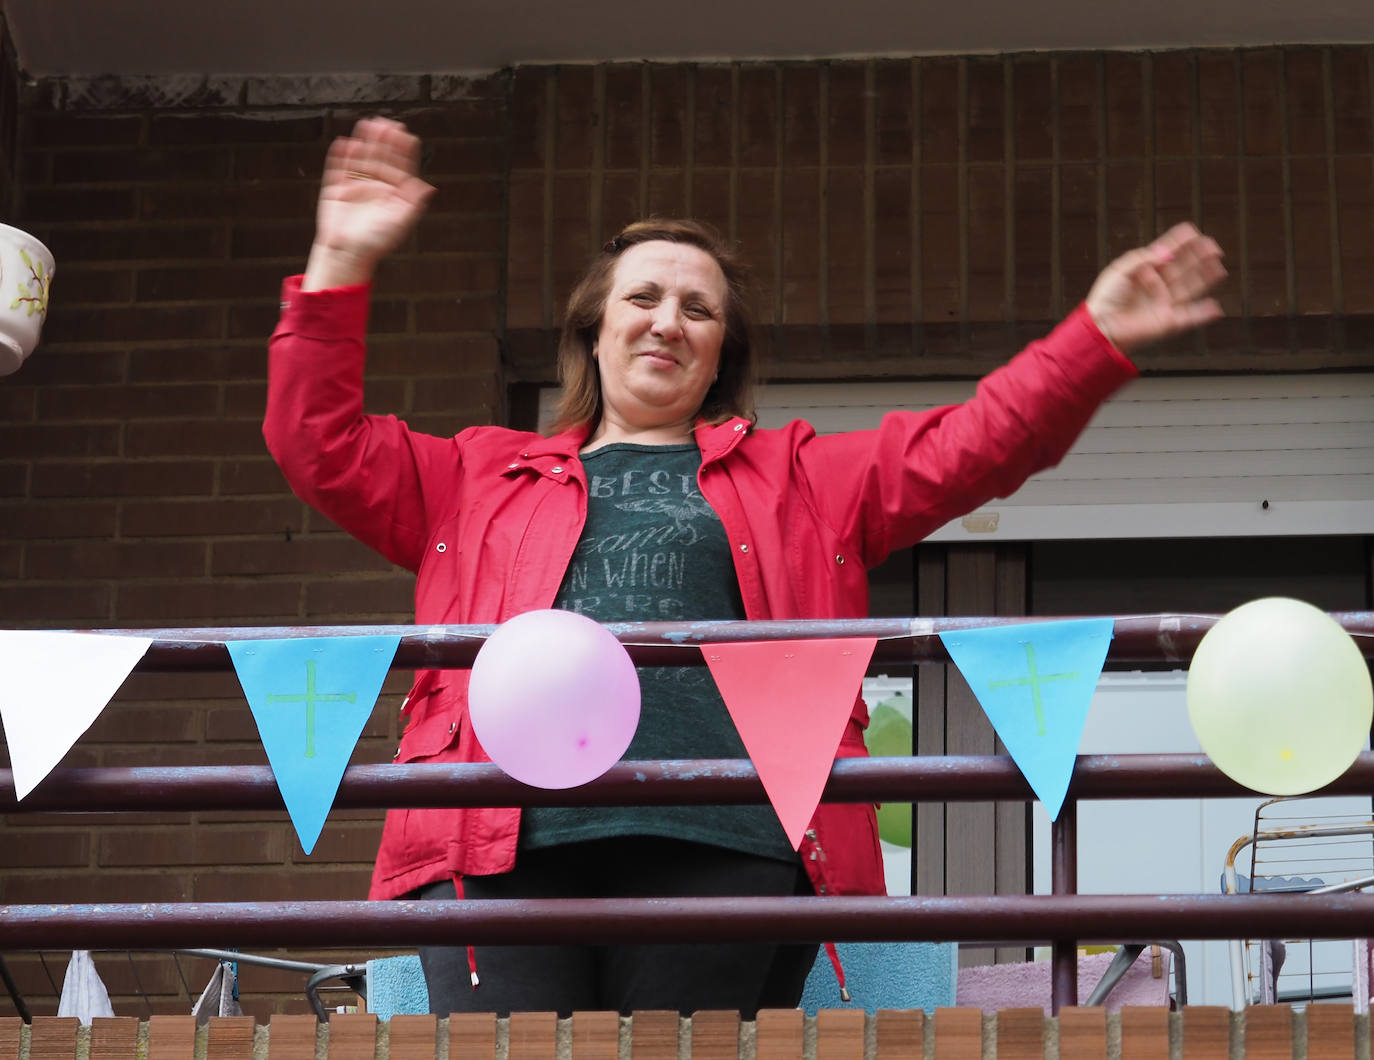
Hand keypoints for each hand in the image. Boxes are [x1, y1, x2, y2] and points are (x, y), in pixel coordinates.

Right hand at [302, 117, 436, 290]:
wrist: (349, 254)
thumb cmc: (378, 241)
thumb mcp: (400, 222)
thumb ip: (413, 204)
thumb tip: (429, 187)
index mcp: (395, 192)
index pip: (402, 166)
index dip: (404, 151)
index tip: (407, 135)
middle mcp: (377, 185)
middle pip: (382, 157)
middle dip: (385, 141)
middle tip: (387, 123)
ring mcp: (357, 184)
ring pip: (361, 158)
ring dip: (365, 142)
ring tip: (367, 125)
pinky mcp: (337, 188)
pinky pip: (339, 168)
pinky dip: (342, 156)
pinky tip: (346, 143)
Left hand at [1085, 223, 1226, 353]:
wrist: (1101, 326)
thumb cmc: (1105, 299)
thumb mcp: (1119, 270)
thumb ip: (1142, 258)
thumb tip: (1166, 252)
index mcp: (1145, 271)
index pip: (1167, 253)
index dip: (1180, 242)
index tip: (1192, 231)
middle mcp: (1158, 286)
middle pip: (1183, 268)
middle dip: (1198, 256)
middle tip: (1211, 245)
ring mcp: (1164, 303)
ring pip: (1191, 287)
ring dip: (1206, 276)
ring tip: (1218, 265)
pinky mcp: (1167, 321)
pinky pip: (1190, 317)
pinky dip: (1203, 314)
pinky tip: (1216, 307)